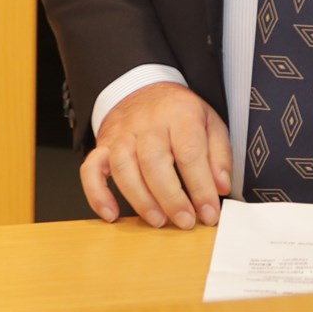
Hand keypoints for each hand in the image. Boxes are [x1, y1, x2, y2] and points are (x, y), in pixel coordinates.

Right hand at [81, 82, 232, 229]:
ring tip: (158, 221)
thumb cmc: (179, 113)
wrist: (144, 90)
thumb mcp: (210, 122)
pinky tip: (110, 215)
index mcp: (179, 115)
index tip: (209, 213)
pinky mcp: (103, 145)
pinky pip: (91, 170)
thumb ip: (219, 155)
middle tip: (185, 221)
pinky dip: (97, 194)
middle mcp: (147, 123)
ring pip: (123, 168)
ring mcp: (121, 134)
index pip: (189, 153)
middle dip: (171, 198)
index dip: (200, 188)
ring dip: (140, 200)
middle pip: (154, 162)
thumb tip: (221, 186)